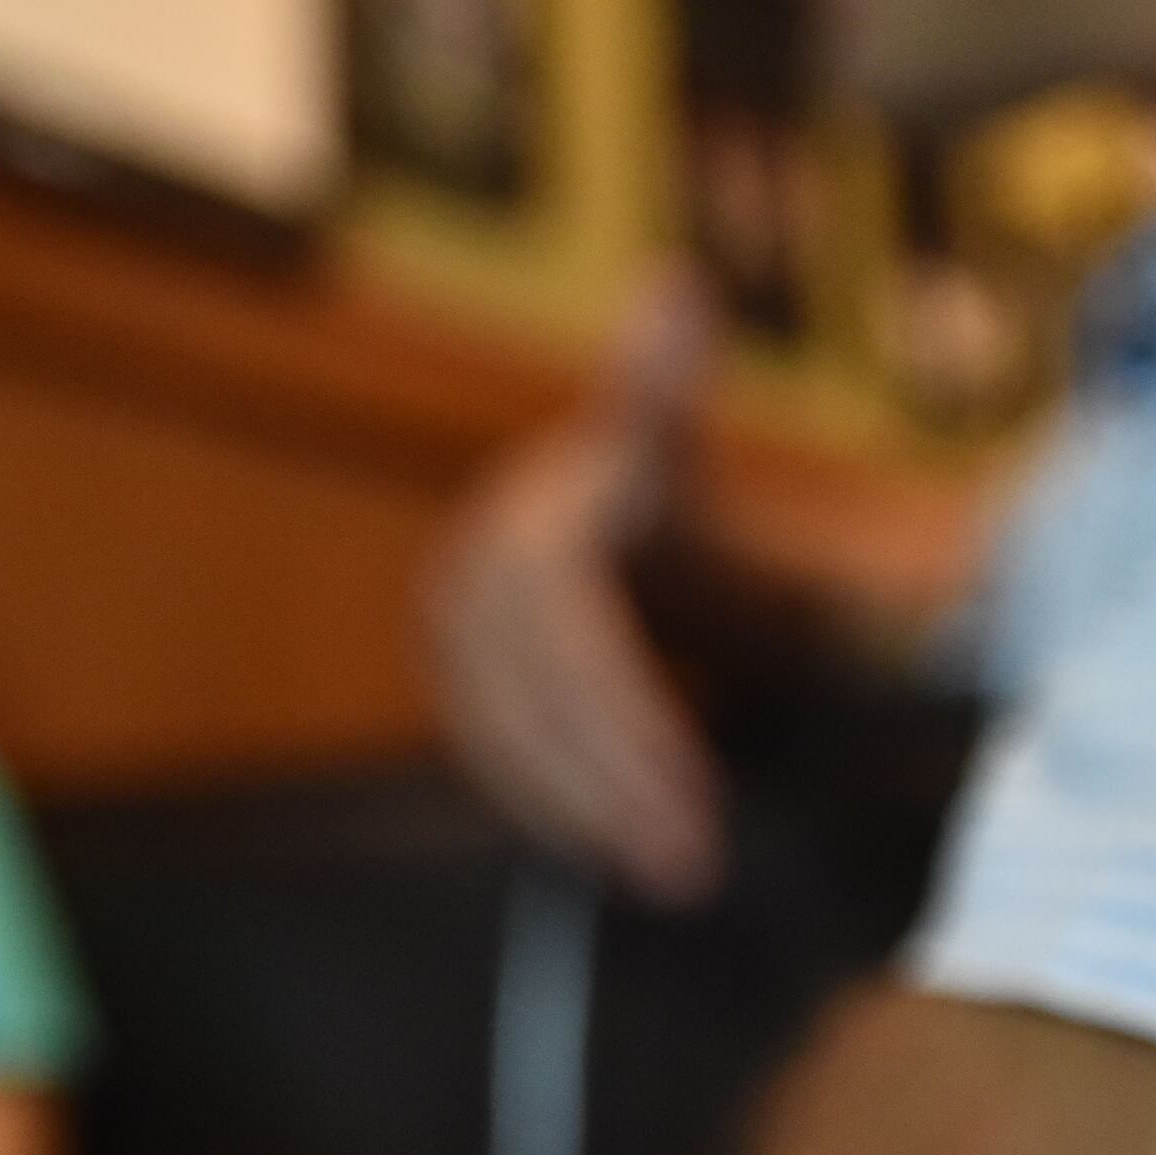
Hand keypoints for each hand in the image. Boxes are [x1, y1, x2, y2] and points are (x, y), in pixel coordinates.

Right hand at [428, 269, 727, 902]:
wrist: (647, 545)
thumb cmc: (687, 503)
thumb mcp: (689, 449)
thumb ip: (668, 385)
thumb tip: (672, 284)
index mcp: (540, 507)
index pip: (565, 626)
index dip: (623, 715)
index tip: (691, 795)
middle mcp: (482, 565)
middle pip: (530, 690)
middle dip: (608, 776)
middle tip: (694, 856)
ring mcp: (461, 631)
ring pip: (502, 733)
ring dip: (581, 807)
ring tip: (679, 871)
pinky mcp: (463, 683)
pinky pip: (495, 754)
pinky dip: (556, 805)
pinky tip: (622, 850)